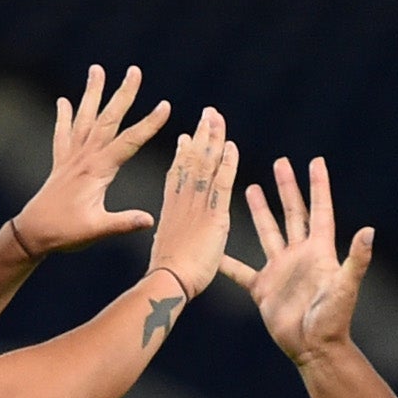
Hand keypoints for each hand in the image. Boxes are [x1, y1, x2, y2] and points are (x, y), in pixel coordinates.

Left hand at [10, 61, 173, 262]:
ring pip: (84, 118)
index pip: (129, 142)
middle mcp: (84, 158)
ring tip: (97, 69)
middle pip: (108, 119)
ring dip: (92, 94)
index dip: (148, 124)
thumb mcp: (96, 231)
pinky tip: (64, 101)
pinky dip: (64, 116)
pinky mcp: (60, 164)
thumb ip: (123, 223)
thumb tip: (150, 219)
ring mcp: (70, 158)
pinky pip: (62, 134)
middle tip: (135, 70)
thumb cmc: (64, 233)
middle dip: (123, 94)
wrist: (31, 234)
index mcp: (97, 170)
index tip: (165, 105)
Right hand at [142, 107, 239, 305]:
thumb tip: (166, 235)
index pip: (178, 174)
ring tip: (216, 118)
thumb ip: (171, 236)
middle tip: (208, 114)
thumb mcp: (166, 249)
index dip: (183, 153)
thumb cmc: (166, 277)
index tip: (186, 136)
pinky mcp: (214, 215)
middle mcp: (183, 201)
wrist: (168, 283)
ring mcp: (197, 206)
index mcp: (171, 209)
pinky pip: (222, 183)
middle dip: (201, 136)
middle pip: (192, 160)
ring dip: (213, 139)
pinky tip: (231, 146)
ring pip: (205, 165)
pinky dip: (227, 163)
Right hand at [240, 155, 373, 370]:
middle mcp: (299, 255)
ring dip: (260, 210)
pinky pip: (241, 270)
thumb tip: (369, 230)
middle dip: (286, 188)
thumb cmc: (334, 319)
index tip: (315, 161)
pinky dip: (227, 260)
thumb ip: (356, 259)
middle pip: (292, 213)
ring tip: (249, 187)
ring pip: (267, 232)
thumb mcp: (346, 286)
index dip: (318, 186)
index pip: (319, 210)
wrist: (314, 348)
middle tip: (280, 162)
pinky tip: (214, 247)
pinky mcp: (263, 288)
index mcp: (319, 251)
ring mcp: (280, 270)